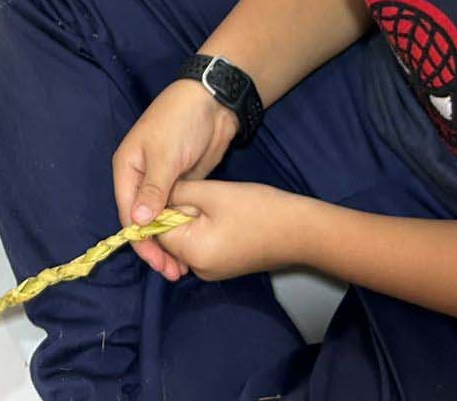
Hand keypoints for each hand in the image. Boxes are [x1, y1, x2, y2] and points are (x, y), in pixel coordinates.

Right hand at [111, 79, 239, 281]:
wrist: (212, 102)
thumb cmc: (180, 123)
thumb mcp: (165, 156)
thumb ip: (152, 190)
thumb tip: (138, 223)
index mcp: (126, 168)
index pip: (128, 213)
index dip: (142, 240)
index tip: (158, 261)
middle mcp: (139, 178)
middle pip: (143, 220)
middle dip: (156, 246)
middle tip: (174, 271)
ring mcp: (161, 182)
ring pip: (160, 220)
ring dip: (169, 242)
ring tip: (183, 267)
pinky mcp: (182, 184)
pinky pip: (177, 213)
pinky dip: (182, 230)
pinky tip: (191, 246)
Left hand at [153, 180, 311, 280]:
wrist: (302, 231)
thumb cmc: (258, 209)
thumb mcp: (212, 193)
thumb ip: (178, 193)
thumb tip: (154, 195)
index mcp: (192, 253)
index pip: (157, 231)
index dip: (161, 206)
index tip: (175, 187)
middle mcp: (199, 269)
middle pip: (170, 237)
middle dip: (177, 212)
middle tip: (198, 193)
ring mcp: (213, 270)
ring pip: (186, 239)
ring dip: (190, 218)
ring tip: (211, 201)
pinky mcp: (224, 266)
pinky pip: (201, 245)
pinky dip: (203, 227)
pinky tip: (220, 212)